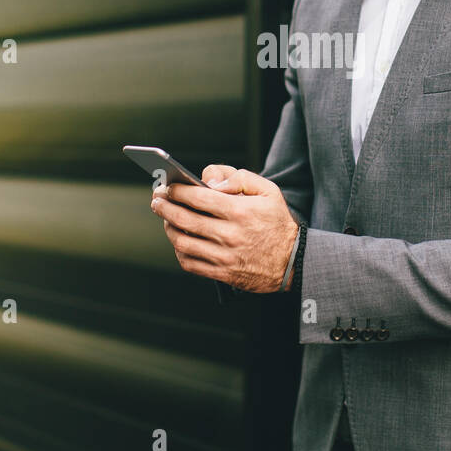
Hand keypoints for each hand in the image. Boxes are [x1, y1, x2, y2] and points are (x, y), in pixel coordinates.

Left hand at [149, 167, 299, 292]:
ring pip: (182, 242)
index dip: (177, 190)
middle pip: (184, 218)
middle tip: (157, 199)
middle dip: (164, 206)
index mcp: (240, 211)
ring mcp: (224, 256)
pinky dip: (179, 250)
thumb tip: (210, 180)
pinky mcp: (222, 273)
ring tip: (165, 218)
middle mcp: (229, 234)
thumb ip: (238, 177)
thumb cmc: (277, 222)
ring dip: (168, 227)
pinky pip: (190, 263)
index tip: (168, 185)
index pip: (197, 197)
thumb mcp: (268, 190)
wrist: (293, 261)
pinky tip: (179, 239)